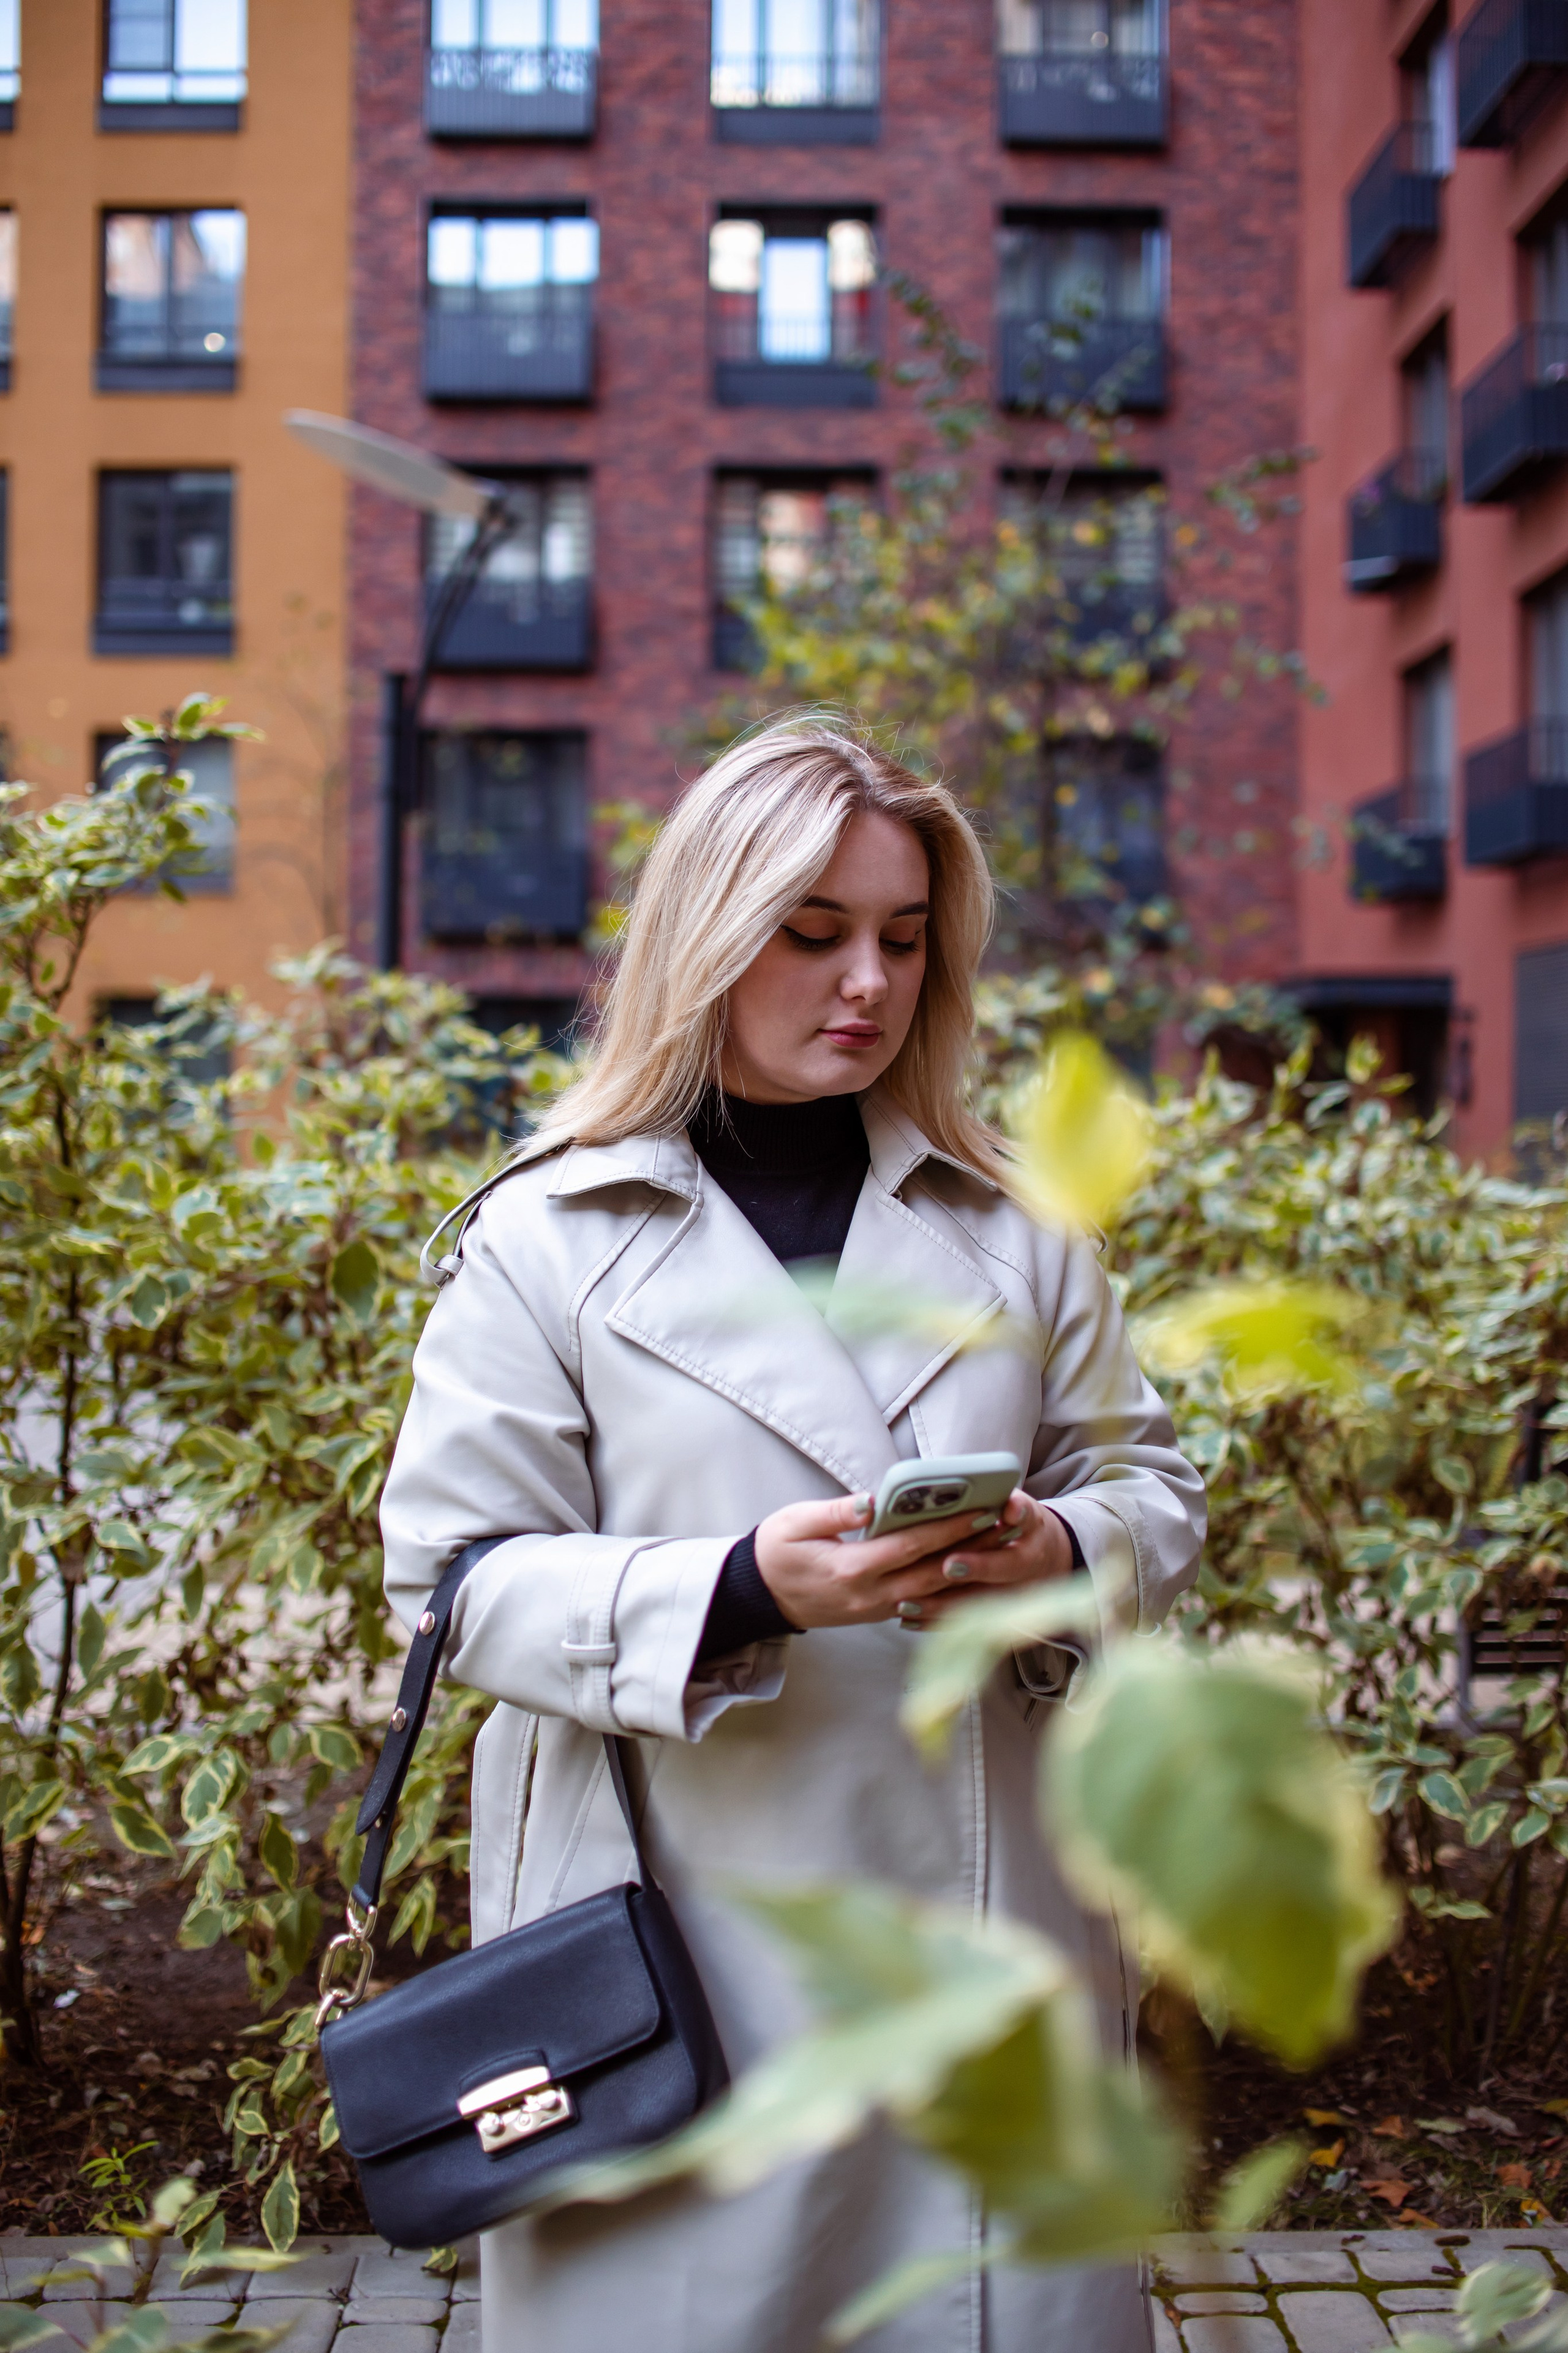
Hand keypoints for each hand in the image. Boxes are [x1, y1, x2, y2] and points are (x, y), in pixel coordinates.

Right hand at [753, 1491, 1030, 1631]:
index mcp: (851, 1569)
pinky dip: (949, 1591)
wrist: (761, 1597)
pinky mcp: (878, 1614)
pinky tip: (971, 1573)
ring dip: (967, 1570)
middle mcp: (870, 1595)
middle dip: (971, 1550)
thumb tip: (871, 1501)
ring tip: (997, 1545)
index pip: (910, 1547)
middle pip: (932, 1574)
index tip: (978, 1510)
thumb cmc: (776, 1552)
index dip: (947, 1529)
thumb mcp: (794, 1523)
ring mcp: (876, 1609)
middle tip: (1004, 1526)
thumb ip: (834, 1513)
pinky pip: (922, 1605)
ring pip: (933, 1594)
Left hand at [900, 1490, 1074, 1628]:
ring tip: (903, 1607)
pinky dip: (935, 1623)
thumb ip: (1018, 1508)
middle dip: (945, 1599)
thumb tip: (1010, 1507)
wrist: (1046, 1559)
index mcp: (1030, 1559)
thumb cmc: (1027, 1528)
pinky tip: (908, 1620)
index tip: (948, 1565)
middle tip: (910, 1597)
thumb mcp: (1029, 1513)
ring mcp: (1005, 1610)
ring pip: (966, 1616)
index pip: (1006, 1565)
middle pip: (980, 1598)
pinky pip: (961, 1627)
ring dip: (934, 1613)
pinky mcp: (993, 1622)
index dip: (978, 1567)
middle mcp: (1018, 1590)